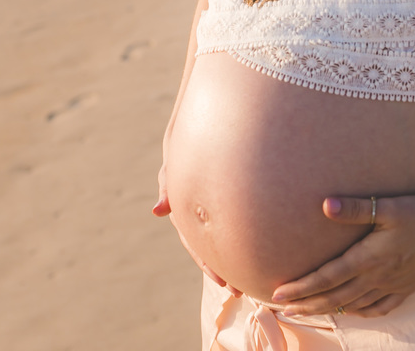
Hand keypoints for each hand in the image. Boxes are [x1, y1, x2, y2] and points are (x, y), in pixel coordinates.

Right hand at [152, 128, 241, 297]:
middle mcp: (200, 212)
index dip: (209, 264)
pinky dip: (241, 239)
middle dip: (222, 271)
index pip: (197, 244)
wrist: (206, 123)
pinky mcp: (228, 201)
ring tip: (247, 282)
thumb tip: (157, 211)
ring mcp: (213, 208)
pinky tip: (256, 252)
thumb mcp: (176, 159)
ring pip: (221, 240)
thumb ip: (168, 183)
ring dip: (231, 260)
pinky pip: (233, 223)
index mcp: (187, 208)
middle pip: (210, 249)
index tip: (224, 283)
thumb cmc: (187, 140)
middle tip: (239, 291)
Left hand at [270, 195, 414, 317]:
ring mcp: (393, 286)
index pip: (326, 277)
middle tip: (283, 310)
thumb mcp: (389, 207)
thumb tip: (324, 205)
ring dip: (329, 309)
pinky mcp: (408, 288)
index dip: (301, 287)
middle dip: (307, 304)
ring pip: (354, 305)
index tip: (278, 294)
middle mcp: (377, 278)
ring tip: (310, 312)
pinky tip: (355, 312)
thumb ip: (355, 208)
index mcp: (368, 259)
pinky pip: (380, 308)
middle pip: (335, 297)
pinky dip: (362, 312)